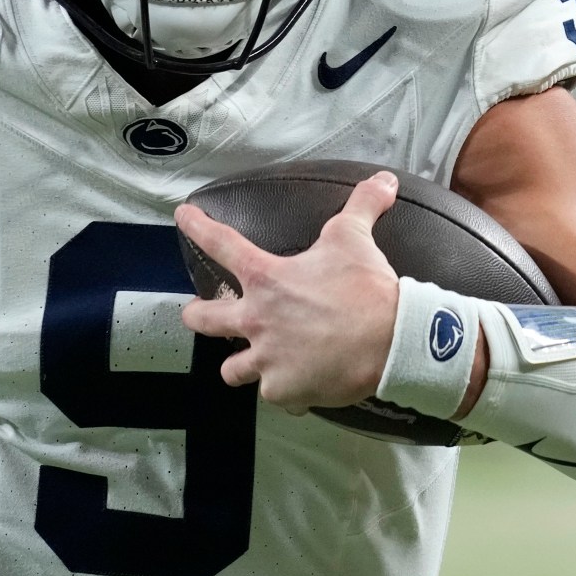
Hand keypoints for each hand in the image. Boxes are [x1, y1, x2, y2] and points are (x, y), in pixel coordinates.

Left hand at [177, 172, 403, 412]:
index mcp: (266, 279)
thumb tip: (383, 180)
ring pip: (232, 369)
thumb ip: (362, 206)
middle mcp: (256, 319)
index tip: (182, 218)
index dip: (197, 227)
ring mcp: (267, 359)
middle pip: (203, 320)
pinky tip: (296, 385)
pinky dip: (285, 390)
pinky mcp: (284, 389)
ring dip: (240, 364)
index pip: (221, 245)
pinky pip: (273, 394)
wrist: (392, 341)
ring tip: (249, 361)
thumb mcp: (356, 239)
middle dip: (196, 314)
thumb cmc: (368, 289)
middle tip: (199, 311)